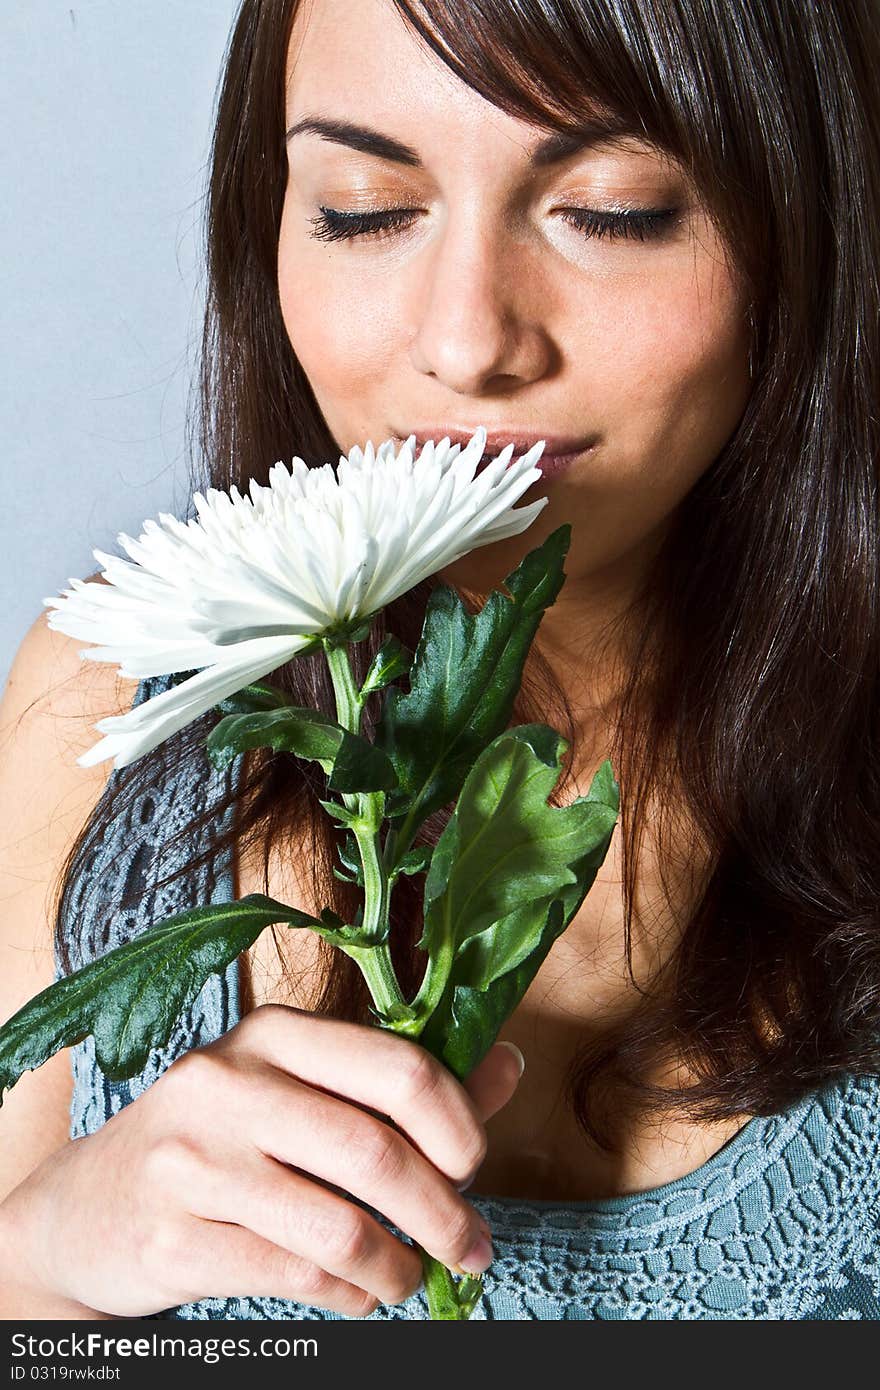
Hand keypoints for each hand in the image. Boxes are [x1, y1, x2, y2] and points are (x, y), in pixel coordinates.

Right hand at [1, 1006, 523, 1316]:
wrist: (88, 1207)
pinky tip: (359, 1294)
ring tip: (412, 1279)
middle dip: (443, 1212)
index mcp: (273, 1035)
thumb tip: (511, 1064)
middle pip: (375, 1152)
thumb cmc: (220, 1142)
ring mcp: (193, 1160)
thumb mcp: (299, 1092)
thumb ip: (403, 1084)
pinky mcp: (173, 1237)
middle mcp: (229, 1083)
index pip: (396, 1066)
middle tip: (472, 1248)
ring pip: (339, 1225)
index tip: (474, 1166)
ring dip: (398, 1266)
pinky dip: (348, 1295)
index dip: (458, 1123)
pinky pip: (295, 1277)